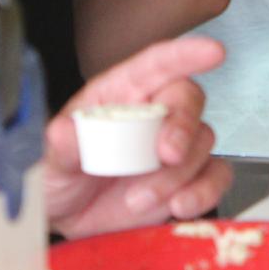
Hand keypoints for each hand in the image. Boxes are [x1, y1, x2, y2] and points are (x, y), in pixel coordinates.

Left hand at [45, 36, 231, 239]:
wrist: (71, 218)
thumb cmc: (64, 174)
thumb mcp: (52, 159)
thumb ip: (62, 144)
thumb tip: (64, 131)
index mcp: (124, 92)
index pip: (158, 63)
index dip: (186, 54)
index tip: (212, 52)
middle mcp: (155, 113)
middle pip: (187, 99)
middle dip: (183, 125)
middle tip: (167, 154)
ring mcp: (177, 146)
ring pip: (201, 141)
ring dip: (176, 174)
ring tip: (138, 199)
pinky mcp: (188, 179)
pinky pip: (216, 176)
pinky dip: (204, 191)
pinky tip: (180, 205)